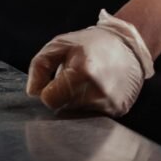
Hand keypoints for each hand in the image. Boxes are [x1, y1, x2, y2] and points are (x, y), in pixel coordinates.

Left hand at [26, 10, 154, 116]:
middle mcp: (99, 91)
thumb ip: (39, 66)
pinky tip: (97, 89)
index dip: (48, 91)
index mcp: (82, 71)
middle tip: (73, 78)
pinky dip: (91, 105)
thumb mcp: (60, 44)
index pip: (50, 100)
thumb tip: (33, 92)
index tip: (54, 81)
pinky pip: (93, 116)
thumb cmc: (90, 43)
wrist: (127, 44)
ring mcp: (111, 103)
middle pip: (64, 109)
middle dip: (63, 96)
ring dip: (77, 101)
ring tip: (87, 82)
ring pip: (78, 115)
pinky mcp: (119, 111)